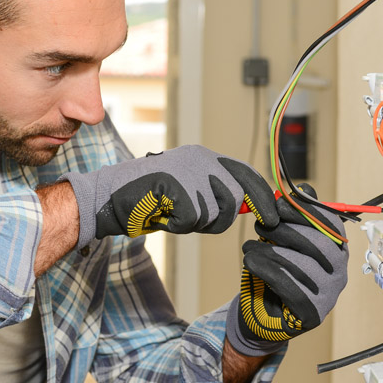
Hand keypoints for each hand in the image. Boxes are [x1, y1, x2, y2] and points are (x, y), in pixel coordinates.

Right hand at [59, 145, 277, 248]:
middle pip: (234, 198)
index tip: (273, 217)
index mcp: (205, 156)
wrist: (109, 196)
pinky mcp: (175, 185)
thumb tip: (252, 207)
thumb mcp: (189, 192)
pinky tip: (161, 214)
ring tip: (170, 211)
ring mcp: (188, 171)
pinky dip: (177, 226)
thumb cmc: (149, 199)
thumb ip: (218, 196)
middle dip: (220, 218)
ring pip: (213, 213)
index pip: (246, 174)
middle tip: (193, 219)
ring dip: (194, 223)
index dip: (263, 197)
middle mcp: (200, 159)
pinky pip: (192, 221)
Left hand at [226, 185, 347, 356]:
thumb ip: (295, 217)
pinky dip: (265, 269)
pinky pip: (287, 285)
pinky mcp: (312, 313)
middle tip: (259, 226)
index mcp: (337, 250)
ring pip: (299, 264)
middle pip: (317, 244)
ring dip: (268, 250)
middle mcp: (339, 272)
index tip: (279, 204)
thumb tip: (304, 188)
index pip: (330, 224)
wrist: (265, 315)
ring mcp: (329, 295)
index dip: (305, 211)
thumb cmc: (277, 271)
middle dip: (284, 230)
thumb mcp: (284, 240)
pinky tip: (250, 261)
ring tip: (249, 246)